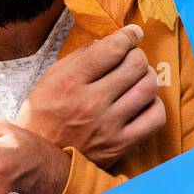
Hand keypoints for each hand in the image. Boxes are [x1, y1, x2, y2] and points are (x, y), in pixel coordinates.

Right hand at [15, 24, 165, 167]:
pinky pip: (155, 117)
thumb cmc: (42, 116)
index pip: (111, 49)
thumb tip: (107, 42)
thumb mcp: (50, 79)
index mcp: (71, 82)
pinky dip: (154, 105)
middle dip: (136, 55)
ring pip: (148, 87)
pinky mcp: (120, 145)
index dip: (128, 36)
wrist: (39, 160)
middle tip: (131, 58)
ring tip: (137, 79)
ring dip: (146, 77)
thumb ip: (78, 58)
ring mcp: (108, 125)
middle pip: (135, 64)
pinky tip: (143, 102)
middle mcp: (91, 102)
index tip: (132, 33)